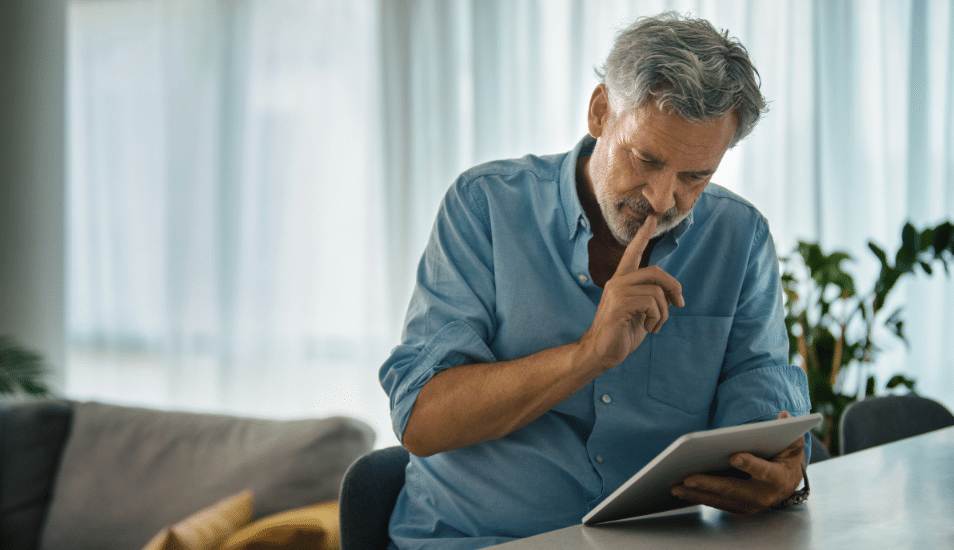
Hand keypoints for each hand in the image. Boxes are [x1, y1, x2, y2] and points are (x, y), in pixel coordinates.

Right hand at [578, 215, 683, 371]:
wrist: (601, 352)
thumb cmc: (622, 333)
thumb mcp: (641, 312)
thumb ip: (652, 298)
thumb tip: (673, 295)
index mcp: (622, 281)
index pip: (633, 253)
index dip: (643, 236)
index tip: (652, 219)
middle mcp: (617, 282)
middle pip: (655, 272)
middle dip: (674, 288)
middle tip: (679, 304)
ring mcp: (616, 293)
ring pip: (657, 292)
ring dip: (664, 313)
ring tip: (655, 325)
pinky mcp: (619, 306)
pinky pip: (651, 304)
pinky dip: (657, 318)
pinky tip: (648, 329)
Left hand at [670, 412, 806, 513]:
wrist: (788, 483)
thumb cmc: (786, 458)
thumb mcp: (794, 444)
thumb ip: (790, 431)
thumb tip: (784, 416)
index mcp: (779, 478)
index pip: (765, 472)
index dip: (751, 464)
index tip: (734, 456)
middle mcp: (764, 496)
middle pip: (734, 490)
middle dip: (710, 484)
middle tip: (688, 478)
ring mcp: (750, 505)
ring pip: (721, 500)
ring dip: (697, 495)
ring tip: (676, 487)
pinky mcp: (738, 508)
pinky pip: (716, 503)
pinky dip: (698, 498)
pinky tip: (680, 492)